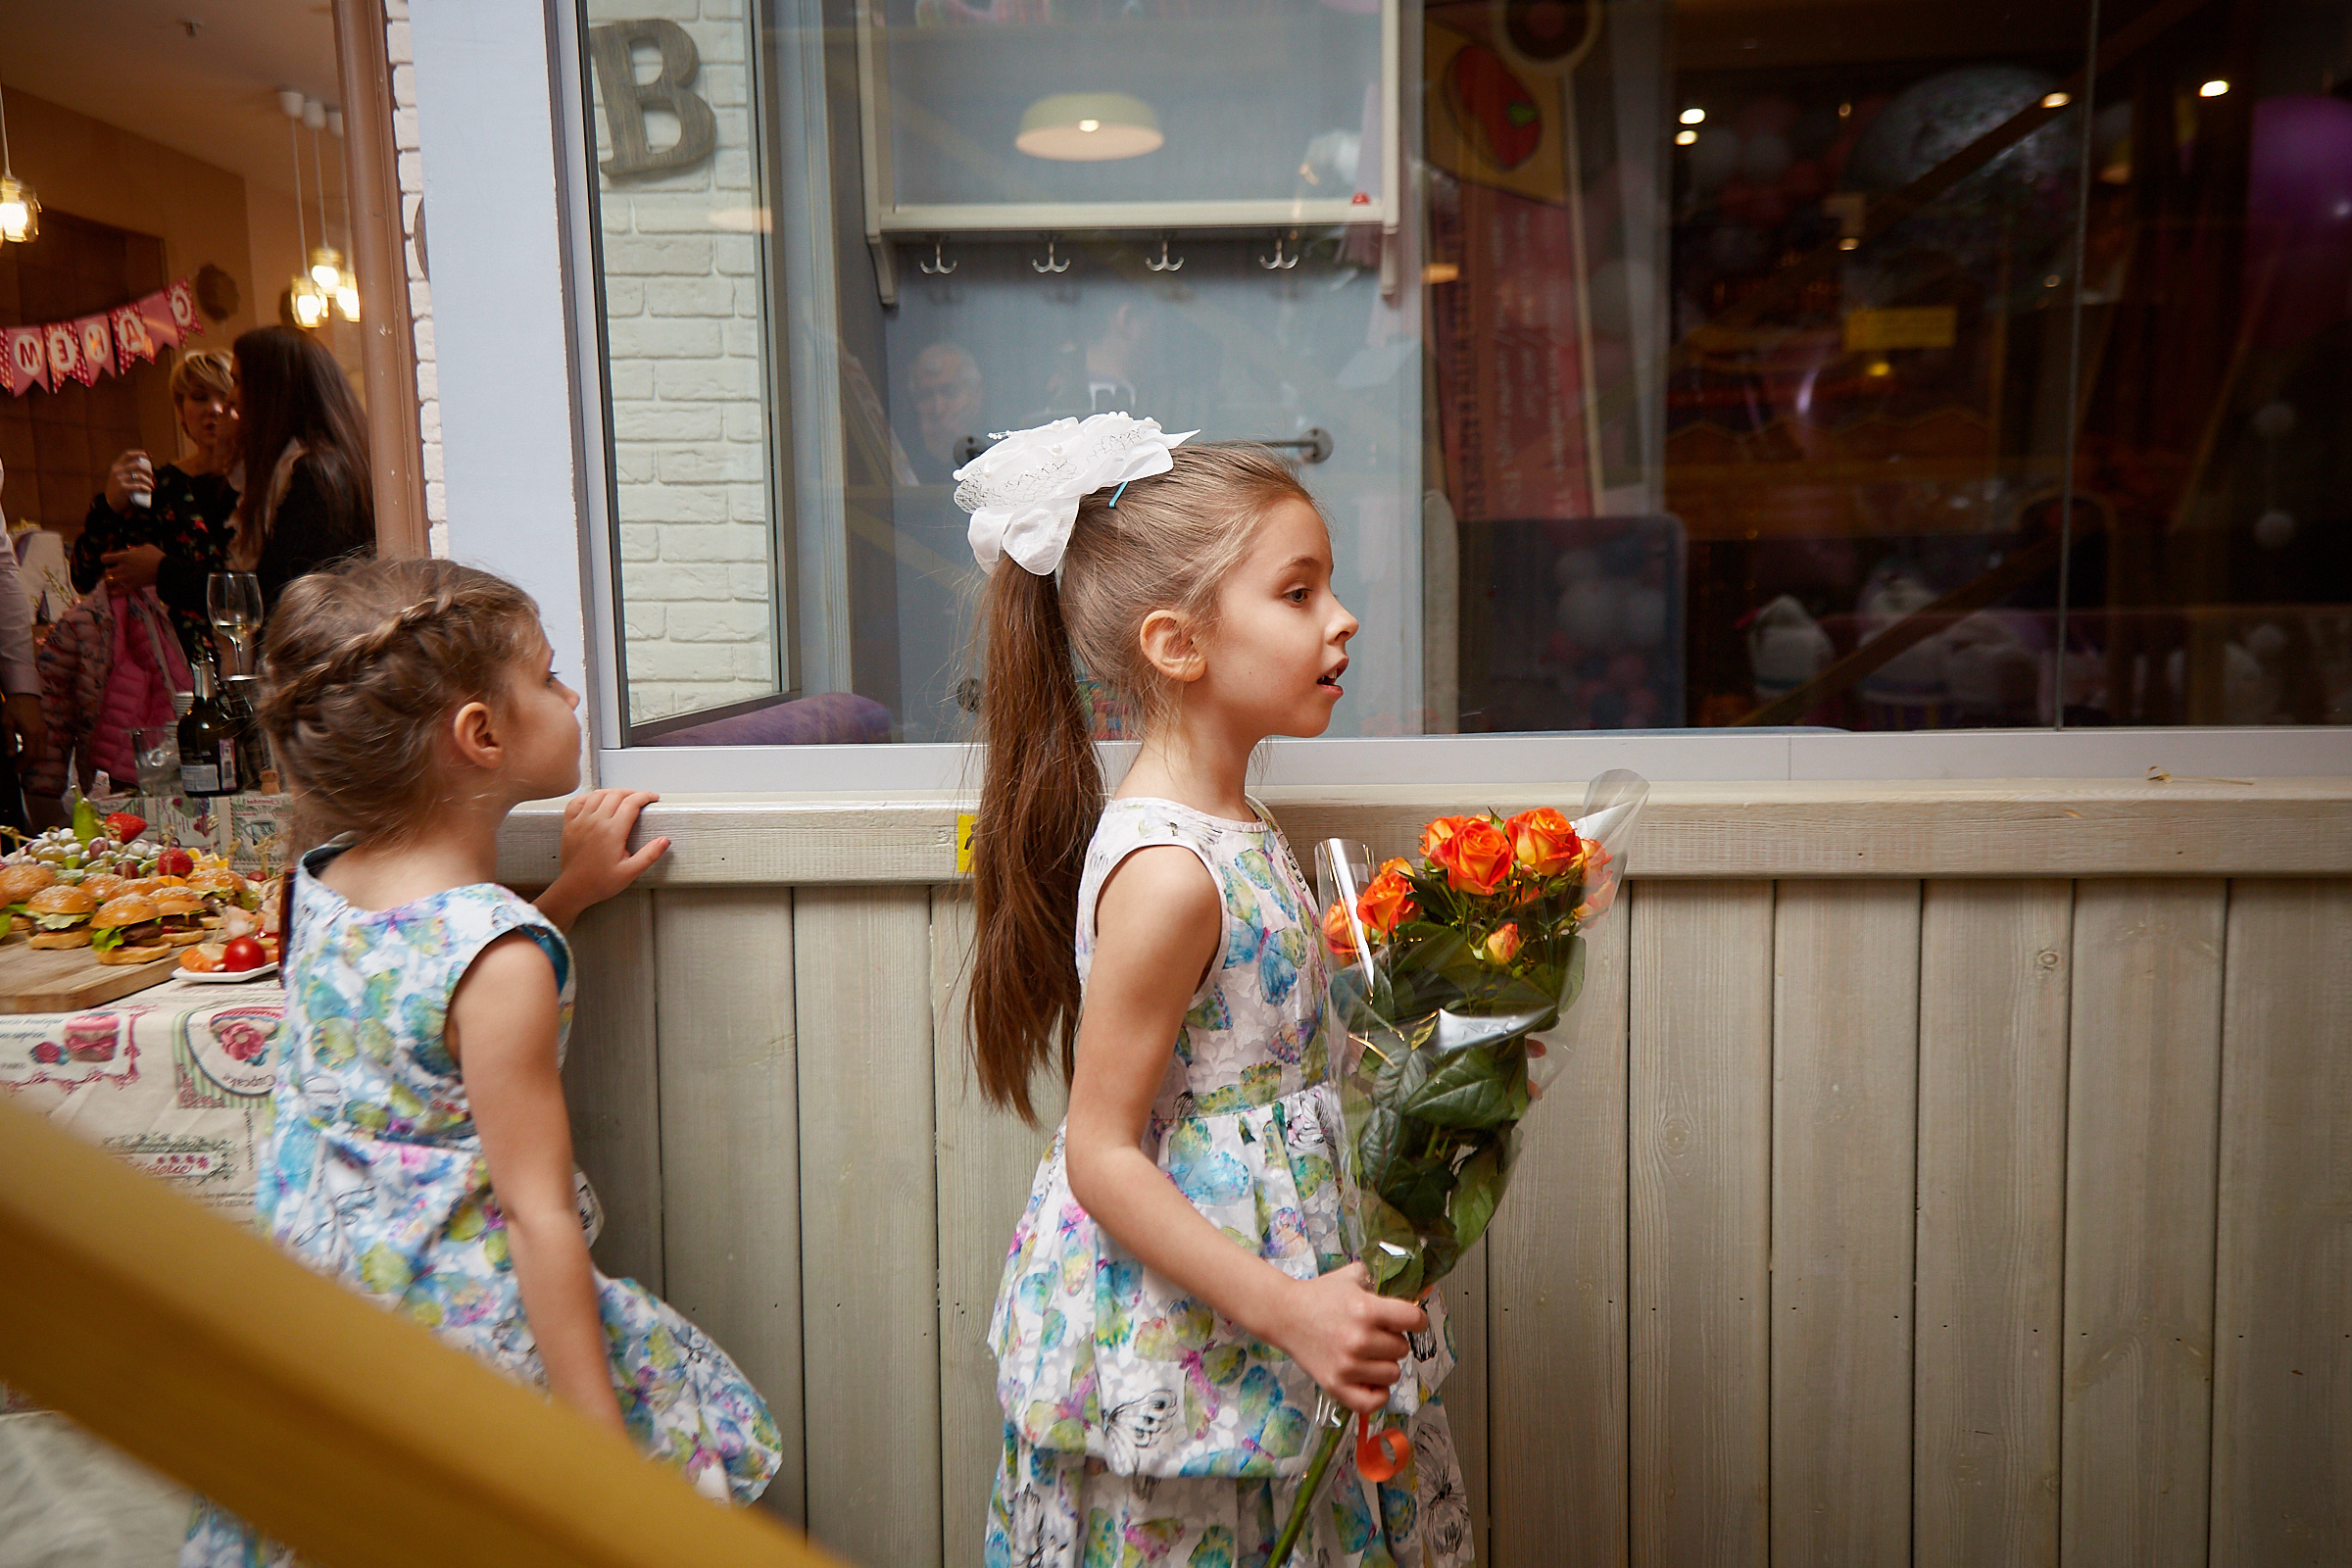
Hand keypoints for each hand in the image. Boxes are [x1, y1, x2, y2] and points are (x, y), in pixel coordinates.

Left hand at [3, 693, 43, 762]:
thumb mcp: (6, 724)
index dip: (22, 765)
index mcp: (31, 734)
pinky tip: (25, 750)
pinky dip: (35, 752)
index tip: (15, 770)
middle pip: (39, 757)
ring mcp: (44, 732)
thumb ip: (9, 741)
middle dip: (28, 764)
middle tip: (17, 766)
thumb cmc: (14, 707)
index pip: (30, 756)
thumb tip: (10, 756)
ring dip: (32, 758)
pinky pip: (43, 746)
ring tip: (20, 759)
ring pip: (42, 752)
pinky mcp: (44, 730)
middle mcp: (41, 735)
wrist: (25, 695)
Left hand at [101, 544, 164, 592]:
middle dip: (109, 572)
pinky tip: (111, 593)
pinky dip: (114, 593)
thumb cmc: (157, 556)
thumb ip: (135, 549)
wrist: (166, 570)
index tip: (110, 560)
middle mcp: (123, 568)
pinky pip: (120, 592)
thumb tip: (131, 551)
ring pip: (110, 581)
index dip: (106, 559)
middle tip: (114, 572)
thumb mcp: (146, 547)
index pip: (105, 559)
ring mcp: (127, 578)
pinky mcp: (134, 586)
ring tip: (112, 581)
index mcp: (124, 557)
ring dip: (110, 581)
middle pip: (107, 572)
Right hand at [103, 451, 152, 513]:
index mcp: (116, 466)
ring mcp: (119, 479)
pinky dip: (147, 488)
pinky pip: (139, 486)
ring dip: (149, 481)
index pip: (128, 455)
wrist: (110, 504)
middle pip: (137, 465)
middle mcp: (117, 471)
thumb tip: (147, 469)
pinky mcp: (123, 488)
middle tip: (153, 477)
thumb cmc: (119, 490)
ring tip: (152, 486)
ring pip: (140, 476)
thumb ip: (127, 472)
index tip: (150, 456)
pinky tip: (149, 490)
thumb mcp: (119, 478)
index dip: (140, 453)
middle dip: (148, 470)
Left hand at [534, 789, 668, 930]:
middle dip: (632, 793)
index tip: (652, 798)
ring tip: (622, 798)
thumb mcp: (630, 872)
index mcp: (612, 832)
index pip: (631, 803)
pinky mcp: (570, 824)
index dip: (645, 797)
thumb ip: (649, 855)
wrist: (574, 889)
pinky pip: (577, 801)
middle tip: (640, 799)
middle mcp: (596, 822)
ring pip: (598, 794)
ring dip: (613, 792)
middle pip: (616, 794)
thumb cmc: (600, 882)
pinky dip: (589, 797)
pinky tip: (596, 801)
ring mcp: (581, 821)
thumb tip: (664, 841)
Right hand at [1263, 1262, 1426, 1417]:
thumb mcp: (1351, 1277)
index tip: (1412, 1322)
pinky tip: (1370, 1381)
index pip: (1413, 1320)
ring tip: (1369, 1356)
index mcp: (1366, 1309)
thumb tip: (1406, 1293)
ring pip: (1392, 1374)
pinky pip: (1373, 1401)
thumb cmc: (1319, 1295)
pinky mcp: (1336, 1385)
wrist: (1285, 1315)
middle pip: (1402, 1348)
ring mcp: (1348, 1366)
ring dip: (1384, 1365)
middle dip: (1392, 1341)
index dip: (1417, 1320)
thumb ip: (1377, 1281)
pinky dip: (1377, 1394)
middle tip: (1375, 1336)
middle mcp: (1360, 1339)